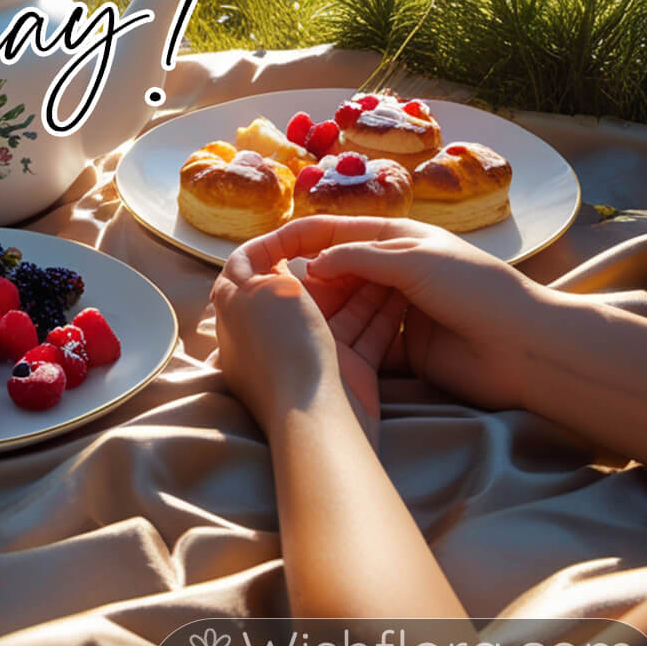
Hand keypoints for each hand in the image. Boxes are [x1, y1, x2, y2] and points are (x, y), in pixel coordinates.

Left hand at [211, 233, 401, 441]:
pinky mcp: (350, 372)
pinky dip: (386, 311)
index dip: (274, 242)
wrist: (317, 416)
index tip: (302, 229)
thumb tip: (262, 259)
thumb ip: (248, 270)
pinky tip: (403, 288)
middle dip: (333, 262)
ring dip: (365, 282)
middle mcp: (276, 335)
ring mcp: (315, 354)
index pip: (251, 266)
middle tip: (357, 239)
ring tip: (388, 254)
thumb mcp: (246, 292)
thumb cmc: (280, 346)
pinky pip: (369, 333)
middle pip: (307, 288)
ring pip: (344, 308)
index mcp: (242, 315)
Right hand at [299, 215, 540, 409]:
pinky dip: (342, 343)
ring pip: (347, 308)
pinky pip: (363, 342)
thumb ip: (358, 257)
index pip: (337, 231)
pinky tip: (316, 348)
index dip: (300, 239)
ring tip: (291, 322)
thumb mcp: (411, 260)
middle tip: (275, 297)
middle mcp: (394, 271)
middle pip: (338, 270)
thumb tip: (312, 264)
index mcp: (397, 237)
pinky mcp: (404, 350)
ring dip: (322, 313)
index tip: (265, 253)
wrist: (523, 347)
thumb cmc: (473, 289)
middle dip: (308, 280)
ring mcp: (399, 311)